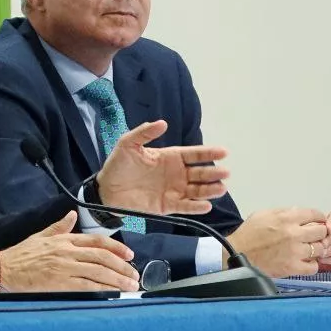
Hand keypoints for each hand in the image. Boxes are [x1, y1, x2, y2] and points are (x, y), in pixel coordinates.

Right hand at [0, 211, 139, 292]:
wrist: (3, 269)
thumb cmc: (20, 255)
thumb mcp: (40, 236)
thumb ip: (59, 226)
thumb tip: (72, 214)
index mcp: (63, 240)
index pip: (96, 241)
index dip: (116, 248)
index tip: (129, 255)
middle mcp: (67, 251)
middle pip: (102, 257)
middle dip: (122, 267)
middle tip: (135, 275)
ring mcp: (64, 267)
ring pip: (99, 272)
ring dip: (118, 279)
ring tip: (130, 286)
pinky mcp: (60, 283)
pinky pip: (88, 286)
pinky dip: (104, 289)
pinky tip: (114, 293)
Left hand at [97, 120, 228, 214]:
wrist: (106, 189)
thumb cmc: (118, 165)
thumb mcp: (128, 144)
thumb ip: (144, 133)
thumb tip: (162, 123)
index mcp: (170, 157)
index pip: (194, 154)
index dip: (208, 153)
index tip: (224, 152)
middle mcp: (176, 174)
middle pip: (200, 173)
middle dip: (213, 173)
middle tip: (225, 173)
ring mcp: (173, 190)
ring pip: (197, 190)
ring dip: (209, 190)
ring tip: (220, 188)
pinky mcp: (167, 206)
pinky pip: (185, 207)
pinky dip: (196, 207)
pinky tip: (205, 205)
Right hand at [226, 208, 328, 276]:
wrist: (237, 253)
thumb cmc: (249, 233)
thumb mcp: (263, 214)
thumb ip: (284, 212)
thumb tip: (301, 213)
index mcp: (286, 218)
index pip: (315, 214)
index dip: (319, 218)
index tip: (317, 222)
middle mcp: (294, 233)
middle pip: (322, 231)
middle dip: (318, 233)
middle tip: (312, 237)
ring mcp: (295, 252)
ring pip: (320, 249)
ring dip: (315, 249)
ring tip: (307, 250)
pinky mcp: (293, 267)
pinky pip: (314, 267)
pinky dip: (311, 264)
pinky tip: (303, 262)